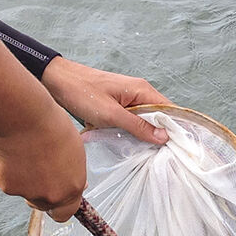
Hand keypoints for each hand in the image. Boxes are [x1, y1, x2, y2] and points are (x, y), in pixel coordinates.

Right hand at [0, 105, 87, 222]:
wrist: (22, 117)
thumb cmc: (49, 125)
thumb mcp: (73, 149)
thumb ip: (70, 171)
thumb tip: (68, 178)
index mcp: (72, 186)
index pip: (66, 213)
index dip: (60, 205)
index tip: (57, 197)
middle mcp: (51, 195)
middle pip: (44, 205)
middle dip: (41, 193)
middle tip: (37, 170)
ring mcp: (28, 193)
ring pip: (25, 192)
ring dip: (25, 179)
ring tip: (25, 153)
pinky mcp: (7, 186)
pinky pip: (8, 182)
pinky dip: (9, 171)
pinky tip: (12, 152)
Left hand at [42, 57, 170, 145]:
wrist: (57, 80)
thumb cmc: (82, 93)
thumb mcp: (111, 114)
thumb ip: (138, 126)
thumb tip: (164, 137)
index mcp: (142, 90)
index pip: (170, 110)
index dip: (176, 129)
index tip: (178, 148)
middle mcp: (140, 92)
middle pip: (160, 116)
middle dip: (160, 134)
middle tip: (161, 155)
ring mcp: (129, 98)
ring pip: (146, 120)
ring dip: (144, 134)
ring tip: (146, 152)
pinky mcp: (119, 104)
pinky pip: (133, 120)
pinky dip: (131, 131)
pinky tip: (128, 143)